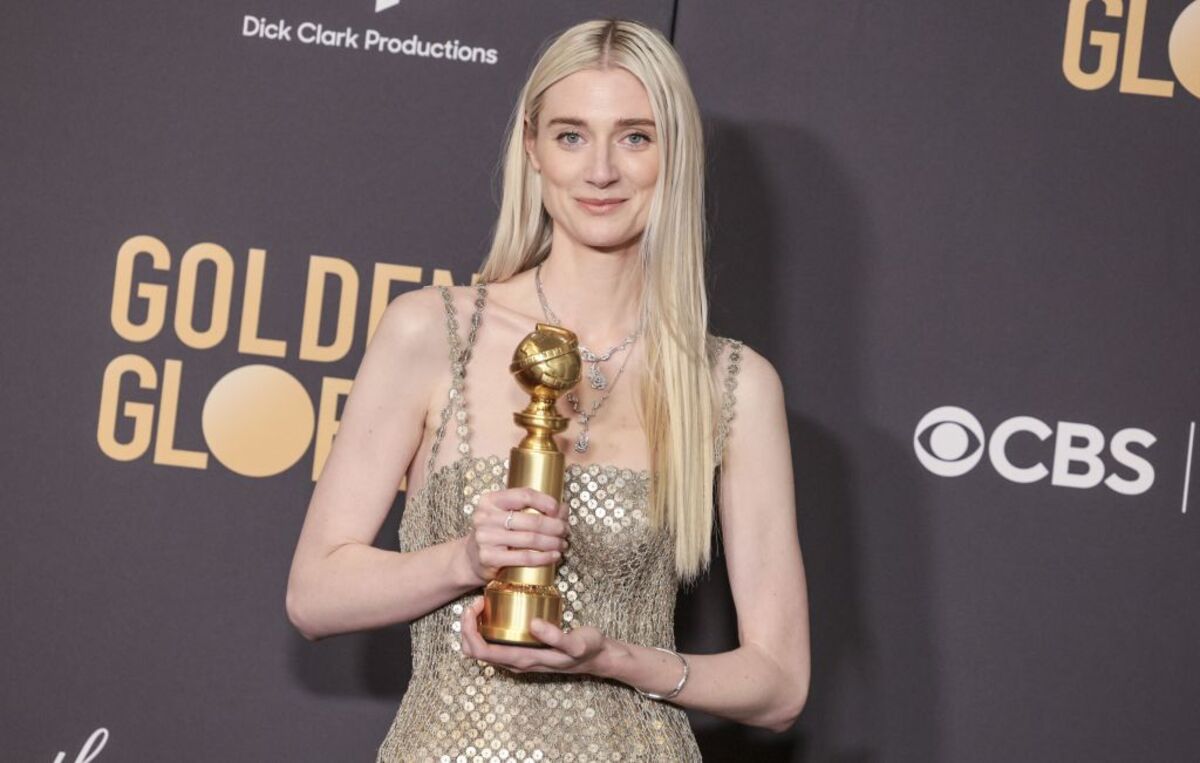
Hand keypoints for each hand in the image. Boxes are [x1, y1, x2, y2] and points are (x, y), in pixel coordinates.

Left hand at [459, 596, 608, 674]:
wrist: (598, 658)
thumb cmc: (588, 649)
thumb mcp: (576, 643)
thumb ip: (556, 637)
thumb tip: (534, 624)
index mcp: (522, 660)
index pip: (481, 651)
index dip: (470, 629)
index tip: (477, 605)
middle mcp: (515, 662)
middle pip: (474, 650)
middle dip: (467, 625)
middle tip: (478, 601)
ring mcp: (517, 658)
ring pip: (482, 647)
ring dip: (475, 626)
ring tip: (484, 603)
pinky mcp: (522, 651)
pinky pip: (494, 642)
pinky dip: (486, 628)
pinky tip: (496, 610)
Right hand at [462, 487, 569, 585]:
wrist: (471, 558)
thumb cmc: (496, 533)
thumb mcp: (506, 515)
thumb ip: (531, 509)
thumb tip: (564, 509)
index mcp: (490, 500)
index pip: (524, 495)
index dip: (546, 501)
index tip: (559, 509)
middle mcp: (485, 516)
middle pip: (531, 520)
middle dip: (555, 526)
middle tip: (565, 531)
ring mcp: (485, 537)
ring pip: (530, 539)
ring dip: (553, 542)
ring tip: (562, 544)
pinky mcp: (489, 557)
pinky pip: (524, 557)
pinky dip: (543, 558)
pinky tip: (554, 556)